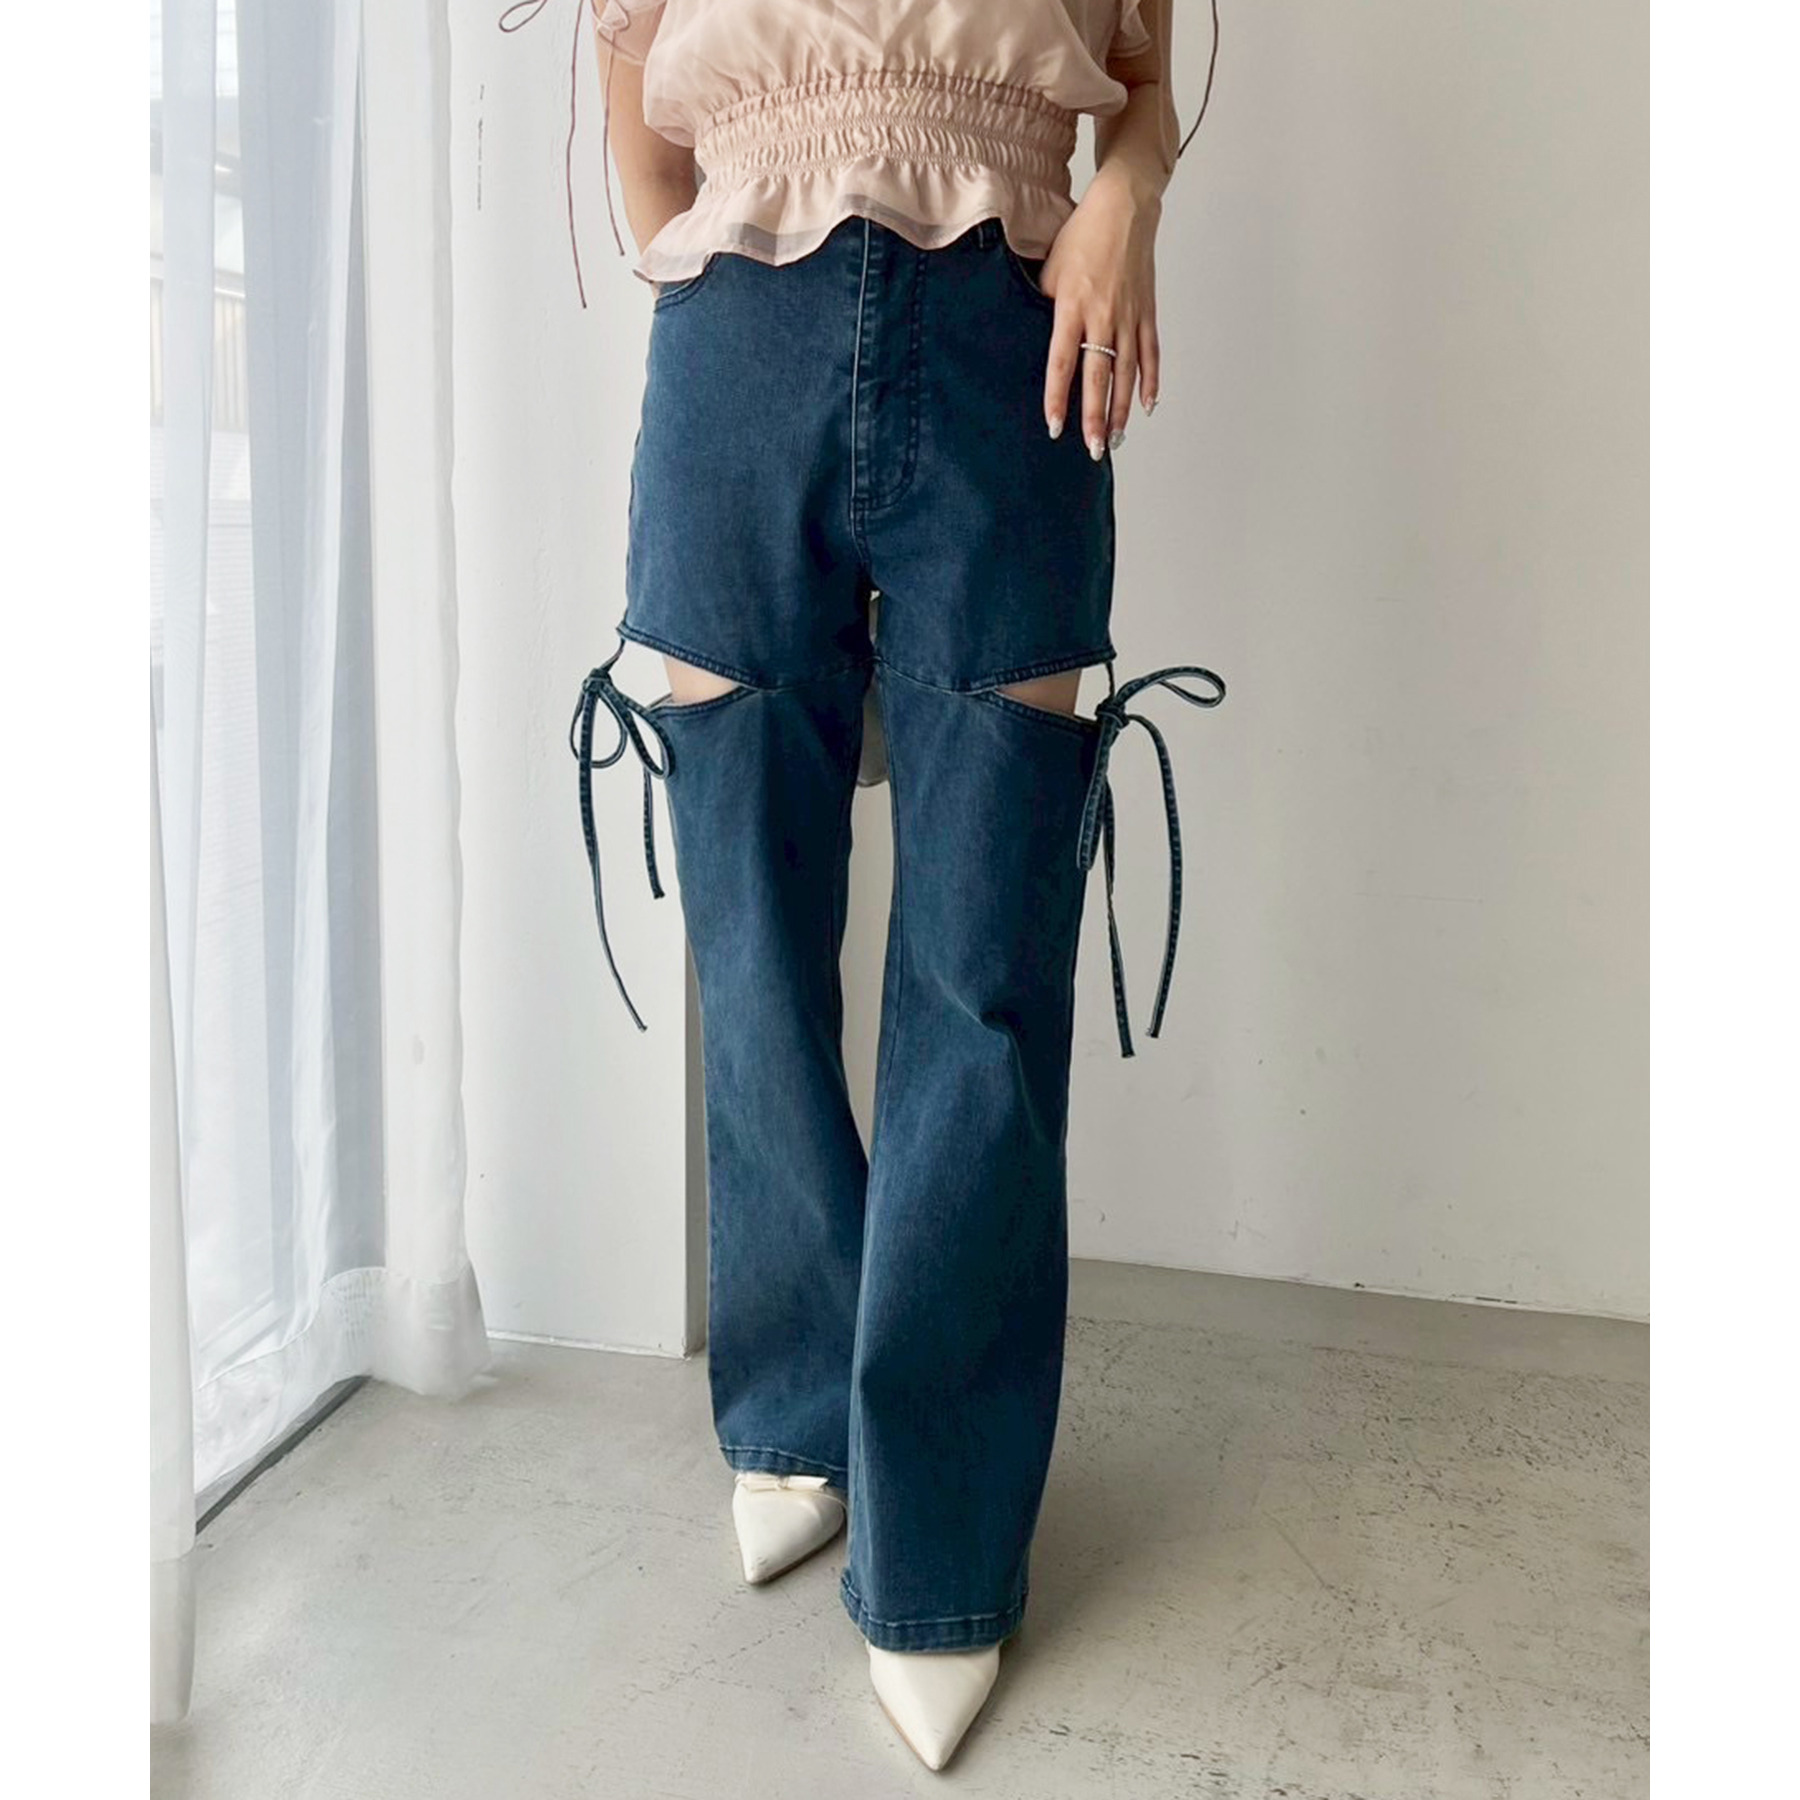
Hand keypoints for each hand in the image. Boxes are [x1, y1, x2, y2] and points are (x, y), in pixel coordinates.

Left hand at [1038, 167, 1162, 456]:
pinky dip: (1151, 381)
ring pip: (1127, 372)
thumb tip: (1030, 335)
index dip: (1058, 397)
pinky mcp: (1147, 311)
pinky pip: (1151, 353)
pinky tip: (1146, 406)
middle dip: (1096, 416)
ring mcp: (1129, 316)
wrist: (1124, 207)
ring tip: (1115, 440)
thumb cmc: (1081, 235)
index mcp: (1072, 306)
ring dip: (1121, 409)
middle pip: (1099, 376)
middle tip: (1093, 449)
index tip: (1054, 426)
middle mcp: (1102, 316)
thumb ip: (1042, 305)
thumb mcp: (1049, 268)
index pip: (1062, 362)